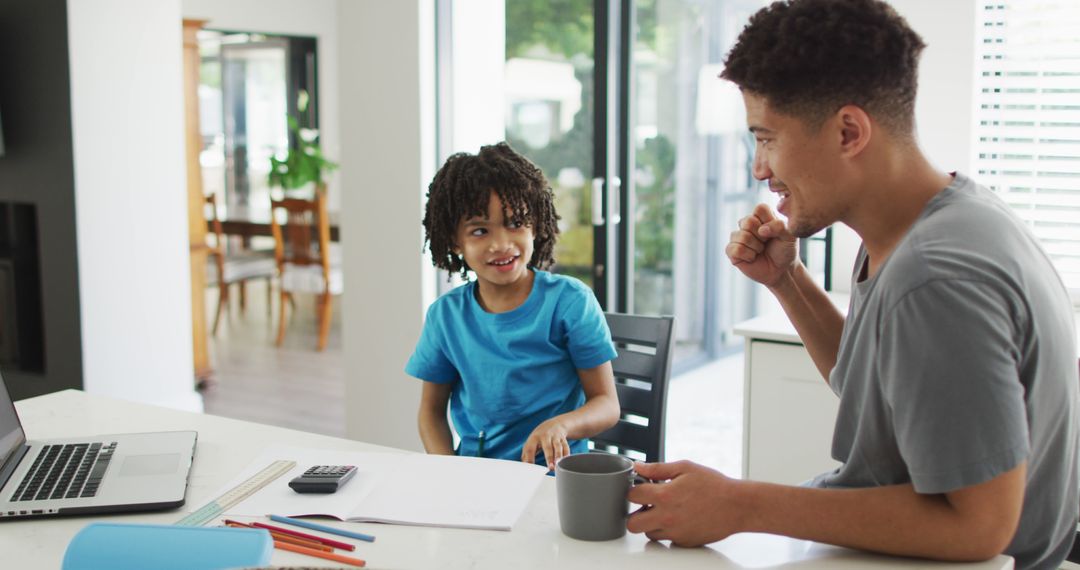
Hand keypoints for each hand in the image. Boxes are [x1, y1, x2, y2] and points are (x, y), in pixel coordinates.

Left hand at [521, 419, 569, 469]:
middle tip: (550, 468)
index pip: (530, 449)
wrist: (554, 424)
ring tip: (557, 465)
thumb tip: (524, 467)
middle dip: (549, 457)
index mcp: (534, 438)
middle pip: (547, 447)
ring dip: (558, 456)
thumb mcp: (531, 442)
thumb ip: (526, 455)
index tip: (531, 468)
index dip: (529, 458)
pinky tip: (564, 462)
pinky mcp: (563, 439)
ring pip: (558, 447)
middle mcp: (545, 436)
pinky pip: (566, 447)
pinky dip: (566, 455)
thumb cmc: (540, 437)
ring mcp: (555, 437)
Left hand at [627, 460, 744, 546]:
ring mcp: (675, 532)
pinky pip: (667, 539)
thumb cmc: (714, 486)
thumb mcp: (686, 468)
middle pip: (632, 524)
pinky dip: (668, 531)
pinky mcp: (684, 542)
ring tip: (665, 511)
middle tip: (646, 506)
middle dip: (635, 514)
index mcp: (665, 496)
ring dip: (651, 523)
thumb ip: (658, 468)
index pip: (632, 496)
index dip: (634, 490)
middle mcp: (667, 517)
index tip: (642, 488)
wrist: (737, 506)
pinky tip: (678, 519)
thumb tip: (638, 466)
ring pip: (649, 534)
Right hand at [725, 203, 797, 287]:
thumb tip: (761, 230)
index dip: (769, 221)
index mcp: (761, 216)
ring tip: (760, 251)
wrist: (782, 270)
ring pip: (742, 236)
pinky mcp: (732, 251)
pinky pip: (735, 249)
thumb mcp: (790, 236)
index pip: (759, 208)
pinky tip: (752, 258)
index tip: (775, 232)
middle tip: (766, 243)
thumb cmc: (785, 251)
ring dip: (756, 247)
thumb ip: (779, 227)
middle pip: (748, 221)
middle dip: (762, 236)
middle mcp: (747, 224)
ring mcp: (738, 237)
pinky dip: (748, 256)